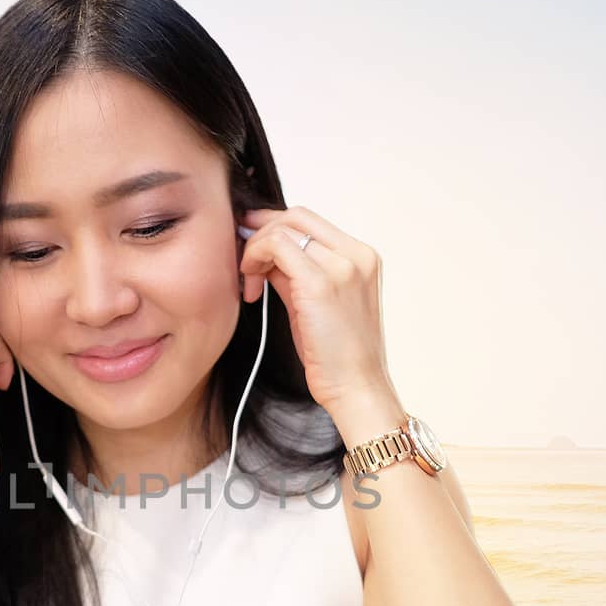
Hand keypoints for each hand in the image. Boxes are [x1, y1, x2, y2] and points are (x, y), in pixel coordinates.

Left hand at [237, 206, 395, 417]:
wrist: (356, 388)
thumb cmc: (336, 355)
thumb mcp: (316, 304)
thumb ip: (296, 274)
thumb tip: (266, 256)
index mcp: (362, 257)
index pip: (310, 220)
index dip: (274, 225)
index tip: (250, 240)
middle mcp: (356, 254)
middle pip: (296, 216)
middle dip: (261, 232)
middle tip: (243, 259)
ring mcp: (342, 265)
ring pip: (283, 228)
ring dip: (255, 250)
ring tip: (250, 283)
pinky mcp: (321, 282)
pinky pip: (276, 246)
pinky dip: (255, 259)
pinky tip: (252, 289)